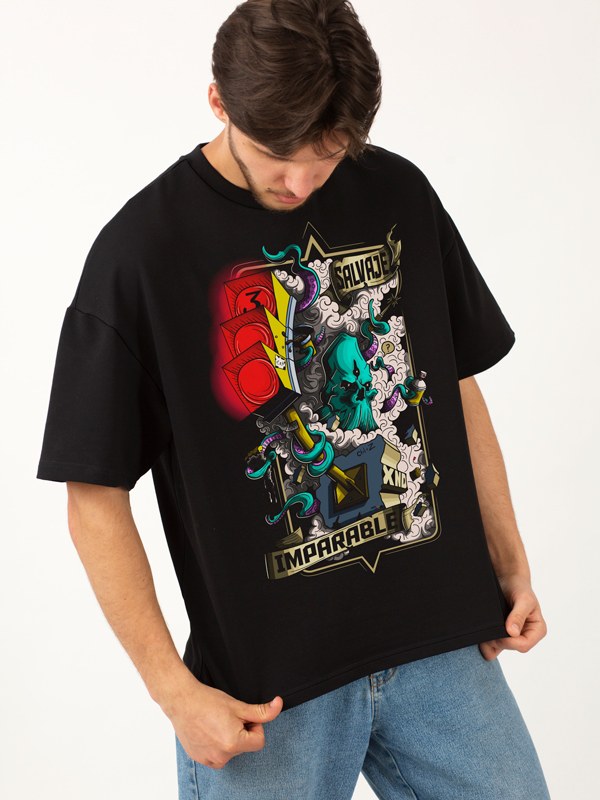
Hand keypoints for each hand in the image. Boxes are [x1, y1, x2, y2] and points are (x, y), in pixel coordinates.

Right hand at [165, 672, 282, 769]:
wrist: (182, 701)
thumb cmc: (208, 701)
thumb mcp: (238, 705)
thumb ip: (262, 711)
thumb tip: (278, 705)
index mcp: (234, 743)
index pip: (259, 741)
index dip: (255, 726)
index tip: (244, 717)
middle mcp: (222, 756)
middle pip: (244, 746)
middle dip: (241, 731)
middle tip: (227, 717)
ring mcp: (209, 759)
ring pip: (231, 751)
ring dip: (229, 739)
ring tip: (216, 723)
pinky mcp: (199, 759)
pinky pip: (216, 755)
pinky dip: (216, 744)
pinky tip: (208, 730)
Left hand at [479, 574, 546, 660]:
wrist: (507, 579)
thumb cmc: (519, 587)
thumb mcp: (524, 599)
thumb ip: (519, 615)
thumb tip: (512, 632)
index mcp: (537, 630)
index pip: (524, 645)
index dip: (510, 641)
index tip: (500, 629)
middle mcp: (525, 636)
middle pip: (510, 647)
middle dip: (498, 639)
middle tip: (489, 626)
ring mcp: (512, 637)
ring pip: (499, 648)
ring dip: (490, 640)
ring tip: (486, 625)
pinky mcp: (500, 635)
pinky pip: (491, 648)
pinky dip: (484, 642)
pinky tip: (482, 631)